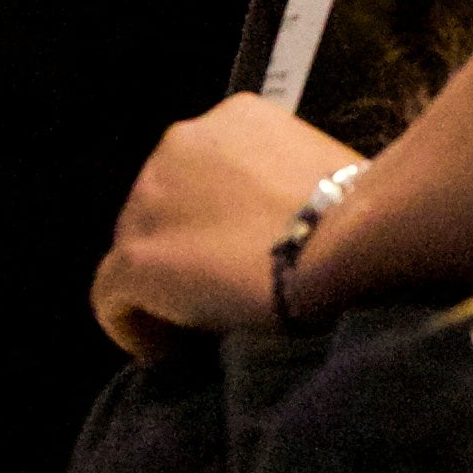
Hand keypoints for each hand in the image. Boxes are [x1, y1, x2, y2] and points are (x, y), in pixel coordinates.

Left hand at [93, 95, 363, 349]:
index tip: (241, 258)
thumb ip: (285, 187)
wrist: (349, 241)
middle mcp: (180, 142)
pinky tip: (168, 354)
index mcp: (233, 118)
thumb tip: (286, 229)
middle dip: (186, 250)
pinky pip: (111, 300)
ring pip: (135, 251)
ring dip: (162, 288)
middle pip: (161, 209)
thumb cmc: (361, 216)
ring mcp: (150, 198)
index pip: (201, 175)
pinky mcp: (135, 258)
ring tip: (200, 327)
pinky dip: (136, 328)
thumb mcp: (321, 173)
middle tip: (223, 295)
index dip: (214, 222)